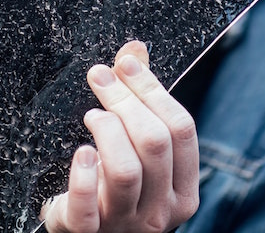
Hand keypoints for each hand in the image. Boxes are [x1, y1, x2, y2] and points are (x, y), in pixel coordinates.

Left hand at [41, 41, 199, 232]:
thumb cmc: (114, 186)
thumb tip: (136, 50)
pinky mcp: (88, 232)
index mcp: (182, 189)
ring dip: (107, 131)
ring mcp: (126, 224)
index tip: (126, 64)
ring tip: (92, 115)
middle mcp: (161, 211)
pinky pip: (87, 204)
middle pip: (154, 143)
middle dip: (125, 99)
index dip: (152, 89)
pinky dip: (83, 174)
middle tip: (99, 76)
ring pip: (126, 170)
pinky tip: (81, 152)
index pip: (181, 129)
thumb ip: (140, 99)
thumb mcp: (136, 148)